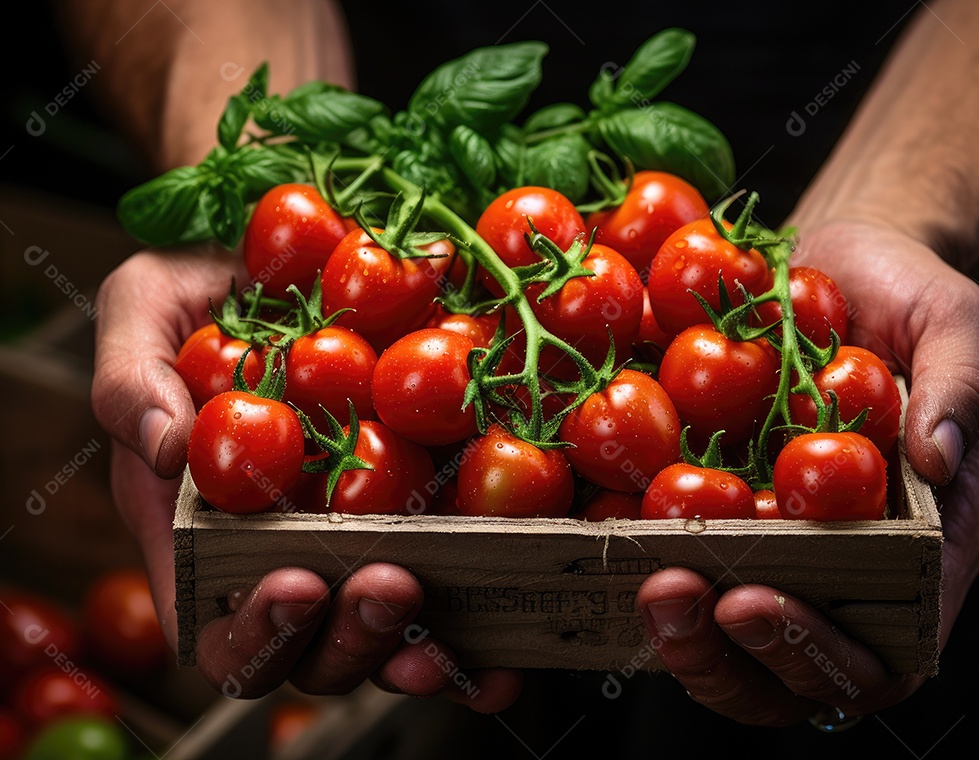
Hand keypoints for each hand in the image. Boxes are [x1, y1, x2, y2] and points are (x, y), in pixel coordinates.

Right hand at [91, 248, 520, 710]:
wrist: (296, 250)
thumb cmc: (206, 288)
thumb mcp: (145, 308)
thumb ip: (130, 378)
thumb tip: (164, 449)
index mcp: (203, 528)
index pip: (211, 624)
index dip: (250, 634)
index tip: (298, 582)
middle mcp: (284, 551)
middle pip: (308, 650)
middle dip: (348, 641)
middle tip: (389, 585)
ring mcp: (360, 537)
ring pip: (382, 636)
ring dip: (416, 650)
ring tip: (452, 626)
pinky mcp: (425, 511)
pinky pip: (453, 582)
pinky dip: (479, 619)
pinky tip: (511, 618)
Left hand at [635, 219, 978, 725]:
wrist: (829, 263)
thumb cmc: (901, 295)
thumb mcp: (951, 321)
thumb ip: (959, 385)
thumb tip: (938, 455)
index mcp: (924, 539)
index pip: (886, 642)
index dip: (820, 650)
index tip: (753, 601)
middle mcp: (847, 561)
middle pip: (794, 668)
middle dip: (729, 658)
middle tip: (674, 598)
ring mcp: (776, 544)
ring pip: (729, 640)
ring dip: (679, 637)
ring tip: (641, 585)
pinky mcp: (716, 515)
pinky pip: (678, 562)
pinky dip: (637, 567)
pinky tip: (601, 534)